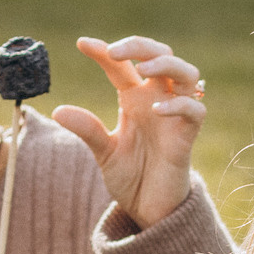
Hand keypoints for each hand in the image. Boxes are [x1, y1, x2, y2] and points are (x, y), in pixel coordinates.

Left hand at [49, 35, 205, 228]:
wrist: (149, 210)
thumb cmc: (132, 176)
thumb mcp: (104, 151)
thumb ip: (88, 129)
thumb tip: (59, 110)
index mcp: (135, 99)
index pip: (122, 65)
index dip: (104, 52)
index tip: (82, 43)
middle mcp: (157, 99)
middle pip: (160, 54)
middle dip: (139, 46)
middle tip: (114, 51)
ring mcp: (175, 116)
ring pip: (187, 73)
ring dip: (167, 64)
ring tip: (144, 68)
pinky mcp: (187, 136)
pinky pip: (194, 110)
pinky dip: (179, 104)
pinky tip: (156, 110)